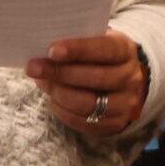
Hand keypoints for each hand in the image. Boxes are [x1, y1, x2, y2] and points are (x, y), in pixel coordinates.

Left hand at [28, 31, 146, 139]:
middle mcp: (130, 79)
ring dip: (58, 92)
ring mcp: (125, 104)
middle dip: (60, 73)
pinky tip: (52, 98)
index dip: (78, 49)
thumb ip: (77, 41)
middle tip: (33, 67)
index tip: (52, 50)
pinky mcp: (115, 124)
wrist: (123, 82)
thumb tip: (44, 49)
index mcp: (126, 51)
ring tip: (41, 81)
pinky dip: (62, 110)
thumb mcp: (96, 41)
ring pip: (88, 103)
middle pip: (95, 78)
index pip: (105, 49)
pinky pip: (83, 122)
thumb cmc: (100, 56)